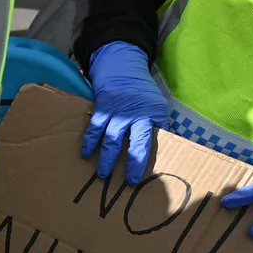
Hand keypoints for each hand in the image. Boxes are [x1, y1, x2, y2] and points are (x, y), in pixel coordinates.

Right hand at [79, 41, 171, 184]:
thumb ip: (158, 124)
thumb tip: (166, 145)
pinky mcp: (101, 110)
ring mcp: (115, 113)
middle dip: (127, 163)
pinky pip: (94, 128)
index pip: (146, 141)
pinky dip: (89, 142)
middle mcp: (132, 115)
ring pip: (110, 138)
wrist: (123, 69)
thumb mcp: (157, 105)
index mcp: (149, 116)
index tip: (137, 176)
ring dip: (106, 158)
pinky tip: (86, 154)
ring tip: (103, 174)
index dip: (142, 160)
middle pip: (129, 143)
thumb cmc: (143, 93)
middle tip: (125, 183)